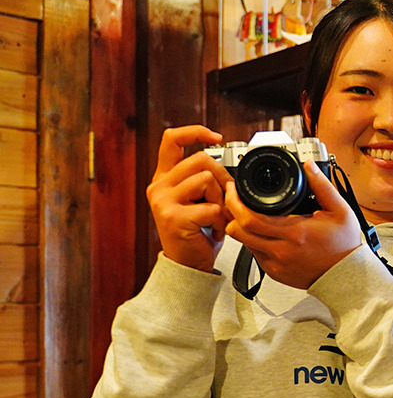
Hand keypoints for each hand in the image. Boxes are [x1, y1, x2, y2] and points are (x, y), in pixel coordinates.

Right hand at [146, 126, 232, 271]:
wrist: (188, 265)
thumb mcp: (198, 199)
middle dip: (223, 177)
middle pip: (200, 159)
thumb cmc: (197, 232)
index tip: (217, 137)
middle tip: (227, 200)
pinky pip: (210, 207)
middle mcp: (159, 186)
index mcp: (165, 177)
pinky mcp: (173, 218)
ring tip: (219, 218)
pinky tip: (215, 231)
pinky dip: (220, 221)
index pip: (171, 139)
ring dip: (222, 200)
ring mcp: (163, 201)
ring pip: (206, 180)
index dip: (195, 132)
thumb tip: (228, 161)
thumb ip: (204, 178)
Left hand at [224, 160, 362, 289]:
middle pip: (237, 231)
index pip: (250, 218)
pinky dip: (253, 241)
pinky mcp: (274, 273)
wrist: (346, 275)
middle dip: (230, 212)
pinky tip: (262, 232)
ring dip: (240, 227)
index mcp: (295, 233)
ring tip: (246, 214)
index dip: (235, 202)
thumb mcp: (340, 211)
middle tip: (233, 199)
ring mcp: (275, 264)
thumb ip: (323, 186)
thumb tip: (309, 166)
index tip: (234, 189)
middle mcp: (281, 251)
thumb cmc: (344, 246)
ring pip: (242, 243)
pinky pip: (253, 254)